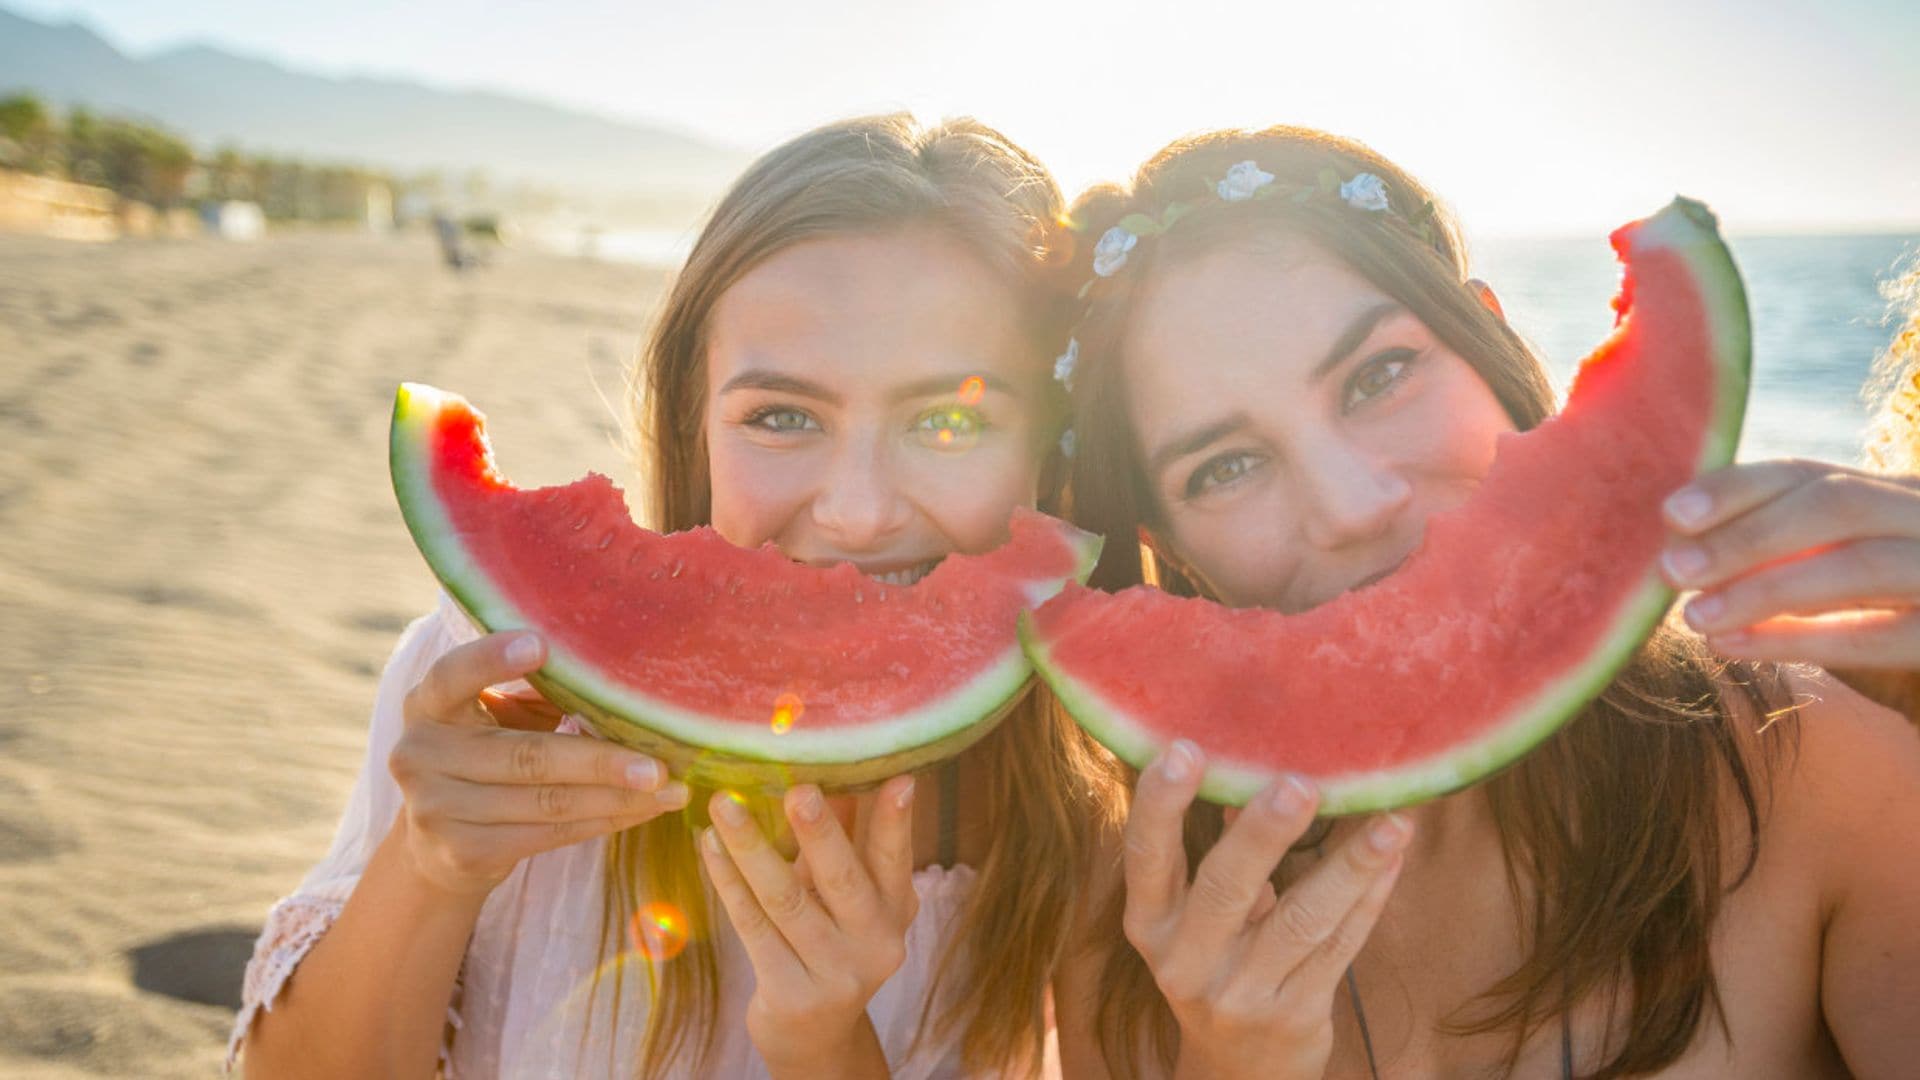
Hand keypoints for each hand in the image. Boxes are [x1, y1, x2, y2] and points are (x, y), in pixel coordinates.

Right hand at [388, 630, 689, 898]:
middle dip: (601, 761)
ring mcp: (436, 810)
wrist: (436, 847)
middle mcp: (421, 755)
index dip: (492, 659)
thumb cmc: (486, 756)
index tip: (541, 645)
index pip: (452, 676)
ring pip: (547, 802)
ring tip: (671, 791)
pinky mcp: (464, 853)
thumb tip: (617, 676)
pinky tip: (642, 812)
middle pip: (526, 756)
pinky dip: (602, 821)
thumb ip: (534, 693)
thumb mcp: (492, 717)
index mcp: (427, 705)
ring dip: (617, 798)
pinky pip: (549, 835)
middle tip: (661, 763)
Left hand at [700, 778, 917, 1073]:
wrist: (814, 1032)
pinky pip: (752, 926)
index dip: (896, 823)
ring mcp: (833, 973)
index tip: (898, 780)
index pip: (895, 860)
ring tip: (725, 804)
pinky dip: (728, 882)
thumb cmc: (831, 941)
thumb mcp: (850, 895)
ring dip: (751, 847)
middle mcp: (874, 942)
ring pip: (785, 900)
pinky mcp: (790, 993)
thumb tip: (834, 772)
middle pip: (841, 880)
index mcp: (895, 909)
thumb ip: (847, 840)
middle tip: (797, 789)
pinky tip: (709, 846)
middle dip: (819, 832)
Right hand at [1124, 741, 1408, 1079]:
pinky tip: (1392, 859)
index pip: (1146, 857)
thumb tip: (1252, 762)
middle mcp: (1187, 962)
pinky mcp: (1296, 1017)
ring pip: (1302, 920)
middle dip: (1264, 834)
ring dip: (1350, 864)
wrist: (1239, 1068)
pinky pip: (1340, 947)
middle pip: (1226, 888)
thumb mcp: (1194, 916)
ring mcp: (1242, 995)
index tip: (1183, 748)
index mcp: (1150, 924)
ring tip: (1391, 820)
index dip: (1160, 805)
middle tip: (1299, 784)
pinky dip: (1369, 898)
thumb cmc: (1217, 960)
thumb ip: (1218, 849)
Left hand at [1662, 461, 1919, 669]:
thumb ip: (1785, 546)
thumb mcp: (1846, 560)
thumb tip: (1681, 543)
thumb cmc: (1894, 606)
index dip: (1738, 487)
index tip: (1671, 512)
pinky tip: (1735, 647)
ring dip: (1767, 589)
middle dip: (1748, 535)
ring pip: (1861, 565)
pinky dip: (1803, 641)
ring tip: (1694, 616)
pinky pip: (1881, 635)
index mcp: (1895, 492)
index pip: (1810, 473)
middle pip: (1837, 505)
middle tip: (1672, 569)